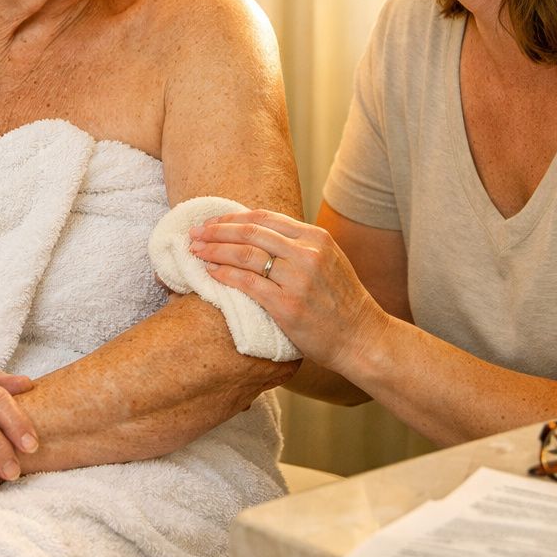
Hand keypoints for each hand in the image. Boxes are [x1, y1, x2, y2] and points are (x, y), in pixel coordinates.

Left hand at [188, 210, 388, 373]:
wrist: (362, 338)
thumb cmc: (341, 303)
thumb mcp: (328, 261)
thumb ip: (298, 246)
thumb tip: (257, 235)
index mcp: (316, 237)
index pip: (264, 218)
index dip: (232, 218)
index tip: (212, 223)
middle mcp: (307, 253)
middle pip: (250, 232)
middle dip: (217, 231)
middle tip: (194, 234)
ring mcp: (298, 279)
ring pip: (245, 255)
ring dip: (215, 251)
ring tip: (196, 251)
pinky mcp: (288, 305)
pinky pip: (247, 283)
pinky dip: (225, 274)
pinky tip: (210, 273)